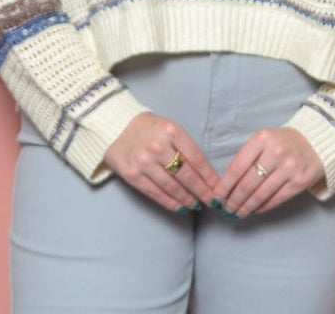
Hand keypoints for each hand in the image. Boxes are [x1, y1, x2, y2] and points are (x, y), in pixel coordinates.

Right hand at [104, 112, 219, 212]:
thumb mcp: (169, 129)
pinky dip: (170, 203)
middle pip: (186, 174)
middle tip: (213, 202)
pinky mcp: (132, 174)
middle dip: (203, 191)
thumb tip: (205, 174)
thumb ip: (185, 147)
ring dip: (188, 199)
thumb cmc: (149, 129)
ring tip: (197, 205)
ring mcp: (143, 161)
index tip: (219, 188)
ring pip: (172, 186)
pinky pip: (155, 193)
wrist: (116, 126)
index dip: (209, 176)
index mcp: (171, 131)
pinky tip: (181, 208)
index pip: (197, 158)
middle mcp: (158, 146)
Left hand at [216, 127, 324, 217]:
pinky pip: (276, 200)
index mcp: (262, 138)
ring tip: (237, 213)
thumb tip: (227, 186)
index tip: (216, 197)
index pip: (237, 167)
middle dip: (233, 200)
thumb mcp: (263, 140)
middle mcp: (276, 152)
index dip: (224, 186)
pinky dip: (262, 207)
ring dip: (246, 207)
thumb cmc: (282, 142)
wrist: (315, 142)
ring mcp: (290, 167)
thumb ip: (247, 158)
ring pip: (261, 195)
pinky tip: (255, 210)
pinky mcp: (300, 182)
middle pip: (247, 184)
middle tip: (226, 209)